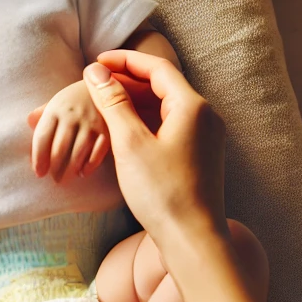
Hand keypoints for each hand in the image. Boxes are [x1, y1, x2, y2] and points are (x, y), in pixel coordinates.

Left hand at [28, 80, 110, 181]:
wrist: (105, 85)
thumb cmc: (75, 99)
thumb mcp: (57, 101)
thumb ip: (42, 113)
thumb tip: (29, 122)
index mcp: (56, 109)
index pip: (42, 137)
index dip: (38, 158)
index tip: (38, 172)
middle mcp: (73, 116)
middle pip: (59, 149)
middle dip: (54, 168)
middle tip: (53, 179)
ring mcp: (91, 123)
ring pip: (77, 154)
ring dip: (69, 171)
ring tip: (65, 179)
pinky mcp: (107, 130)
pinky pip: (97, 154)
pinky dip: (89, 166)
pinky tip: (83, 172)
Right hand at [83, 51, 227, 251]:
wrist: (193, 241)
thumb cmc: (163, 194)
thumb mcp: (130, 144)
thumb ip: (113, 103)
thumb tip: (96, 73)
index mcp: (192, 106)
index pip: (157, 67)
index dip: (125, 61)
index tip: (96, 62)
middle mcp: (205, 116)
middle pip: (162, 85)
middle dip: (127, 81)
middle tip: (95, 85)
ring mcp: (206, 136)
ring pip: (165, 107)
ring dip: (135, 102)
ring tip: (103, 105)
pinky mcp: (200, 155)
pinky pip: (170, 125)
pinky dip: (146, 121)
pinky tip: (123, 131)